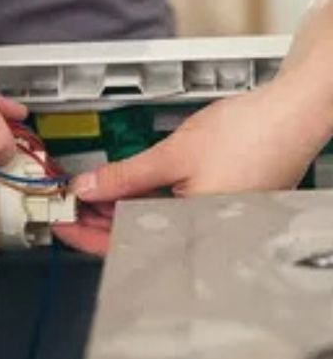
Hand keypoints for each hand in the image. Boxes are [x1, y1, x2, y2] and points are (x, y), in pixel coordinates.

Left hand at [54, 72, 332, 255]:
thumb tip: (86, 189)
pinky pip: (167, 214)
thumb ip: (124, 177)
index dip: (86, 238)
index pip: (124, 247)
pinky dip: (141, 203)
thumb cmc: (250, 133)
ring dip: (116, 212)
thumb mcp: (172, 154)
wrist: (297, 111)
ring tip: (86, 197)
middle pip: (134, 240)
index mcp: (191, 233)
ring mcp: (209, 225)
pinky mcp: (215, 209)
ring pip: (149, 226)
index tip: (61, 225)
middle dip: (97, 223)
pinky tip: (121, 191)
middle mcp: (201, 237)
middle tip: (66, 207)